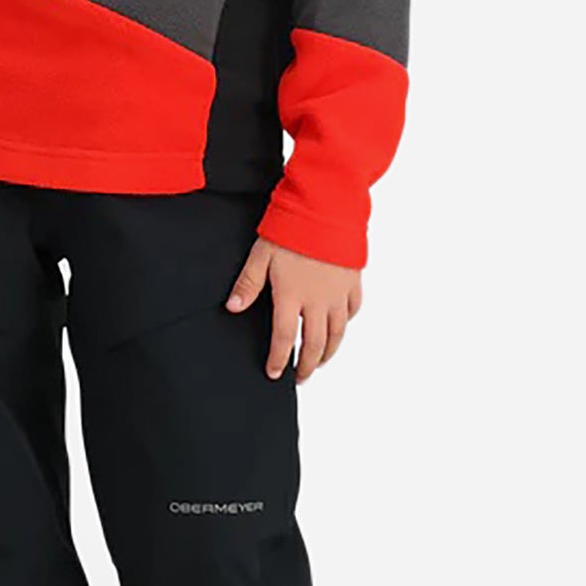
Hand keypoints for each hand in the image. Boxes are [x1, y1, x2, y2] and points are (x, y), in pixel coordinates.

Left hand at [226, 236, 362, 381]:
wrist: (326, 208)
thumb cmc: (291, 228)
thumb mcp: (261, 254)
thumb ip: (248, 283)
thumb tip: (233, 308)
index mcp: (292, 296)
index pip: (285, 338)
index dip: (279, 359)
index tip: (274, 373)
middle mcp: (318, 300)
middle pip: (315, 343)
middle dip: (307, 365)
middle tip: (300, 377)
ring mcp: (338, 292)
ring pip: (337, 332)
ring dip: (329, 352)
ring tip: (321, 362)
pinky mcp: (353, 280)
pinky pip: (352, 309)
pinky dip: (346, 323)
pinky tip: (340, 327)